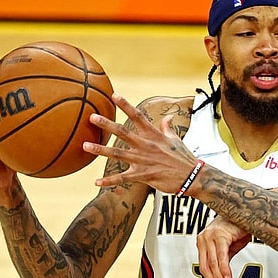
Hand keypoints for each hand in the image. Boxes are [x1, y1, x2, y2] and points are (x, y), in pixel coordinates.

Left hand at [84, 93, 198, 192]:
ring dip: (100, 150)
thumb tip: (168, 116)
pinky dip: (109, 181)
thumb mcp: (176, 139)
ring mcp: (143, 161)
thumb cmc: (184, 157)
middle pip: (122, 132)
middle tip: (92, 117)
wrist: (192, 177)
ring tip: (85, 145)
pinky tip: (96, 182)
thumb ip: (168, 127)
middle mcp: (145, 145)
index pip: (137, 116)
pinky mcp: (143, 175)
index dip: (125, 105)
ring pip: (117, 154)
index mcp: (153, 135)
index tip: (114, 95)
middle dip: (106, 124)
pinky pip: (122, 178)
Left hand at [196, 216, 252, 277]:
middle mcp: (204, 238)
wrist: (247, 212)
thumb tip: (222, 275)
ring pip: (213, 264)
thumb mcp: (229, 247)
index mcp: (203, 241)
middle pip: (206, 267)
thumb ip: (223, 260)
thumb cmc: (238, 225)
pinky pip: (221, 257)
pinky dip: (225, 269)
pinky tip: (229, 277)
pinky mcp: (220, 235)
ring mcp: (210, 236)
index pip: (204, 266)